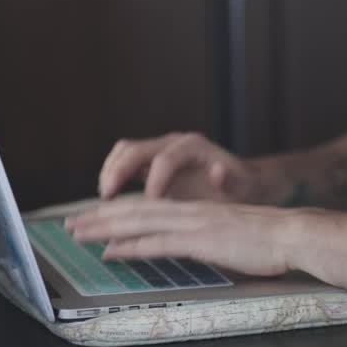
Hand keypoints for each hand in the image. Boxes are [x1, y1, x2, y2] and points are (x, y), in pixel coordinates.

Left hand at [65, 199, 300, 276]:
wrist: (290, 235)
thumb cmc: (265, 240)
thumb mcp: (226, 235)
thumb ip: (201, 239)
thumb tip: (181, 248)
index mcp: (193, 210)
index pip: (145, 210)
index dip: (115, 214)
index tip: (90, 220)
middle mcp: (188, 211)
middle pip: (134, 212)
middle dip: (98, 217)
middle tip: (69, 225)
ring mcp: (193, 224)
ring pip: (138, 222)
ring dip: (104, 228)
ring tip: (78, 233)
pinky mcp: (200, 240)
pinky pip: (158, 243)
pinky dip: (132, 247)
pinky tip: (112, 251)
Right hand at [97, 132, 262, 202]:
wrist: (239, 182)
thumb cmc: (240, 186)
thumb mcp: (241, 187)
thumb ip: (229, 181)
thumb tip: (217, 171)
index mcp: (193, 146)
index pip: (166, 158)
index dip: (155, 180)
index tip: (151, 202)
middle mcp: (172, 143)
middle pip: (136, 149)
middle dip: (119, 172)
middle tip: (109, 198)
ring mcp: (159, 151)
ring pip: (124, 152)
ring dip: (111, 173)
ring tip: (105, 200)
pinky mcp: (150, 165)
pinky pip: (124, 163)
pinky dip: (112, 177)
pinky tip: (109, 201)